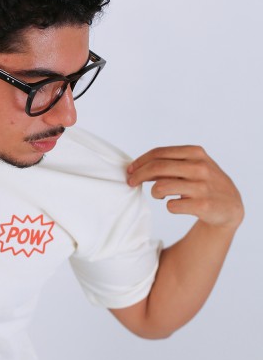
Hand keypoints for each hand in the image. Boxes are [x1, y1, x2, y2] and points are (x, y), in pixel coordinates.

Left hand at [127, 145, 243, 230]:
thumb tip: (137, 168)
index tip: (129, 170)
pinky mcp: (203, 205)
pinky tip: (177, 205)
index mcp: (195, 153)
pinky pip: (171, 206)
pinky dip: (169, 206)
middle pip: (156, 168)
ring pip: (161, 187)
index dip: (140, 162)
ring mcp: (202, 186)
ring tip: (160, 195)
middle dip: (138, 176)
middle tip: (131, 183)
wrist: (230, 206)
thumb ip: (168, 164)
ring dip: (154, 192)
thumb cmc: (203, 183)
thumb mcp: (191, 166)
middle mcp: (200, 167)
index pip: (158, 153)